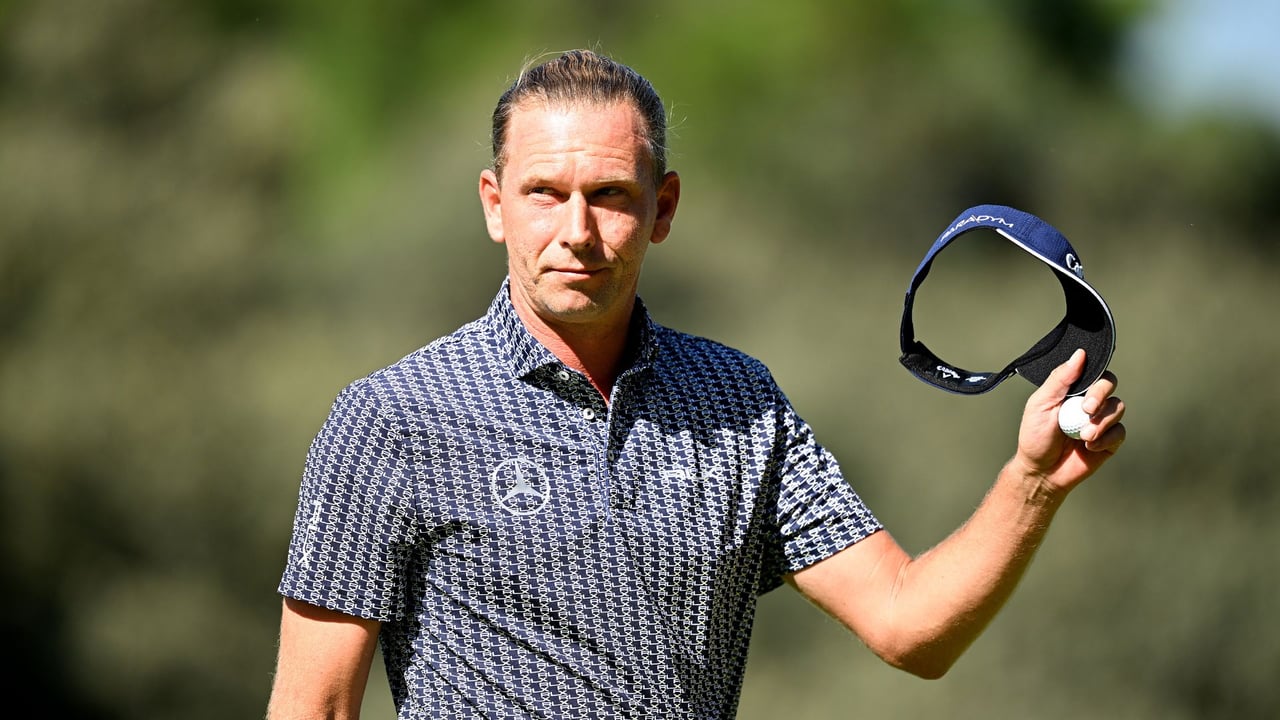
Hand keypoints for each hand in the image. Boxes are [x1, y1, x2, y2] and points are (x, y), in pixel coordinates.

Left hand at [1011, 349, 1125, 494]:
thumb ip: (1060, 379)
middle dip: (1100, 395)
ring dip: (1101, 421)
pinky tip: (1089, 445)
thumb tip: (1079, 354)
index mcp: (1072, 389)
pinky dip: (1105, 437)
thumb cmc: (1035, 436)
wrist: (1041, 471)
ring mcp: (1101, 420)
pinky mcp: (1110, 440)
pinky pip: (1120, 431)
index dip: (1096, 372)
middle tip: (1086, 409)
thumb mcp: (1041, 404)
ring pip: (1117, 407)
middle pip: (1109, 384)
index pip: (1092, 370)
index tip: (1087, 383)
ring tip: (1083, 435)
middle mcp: (1089, 401)